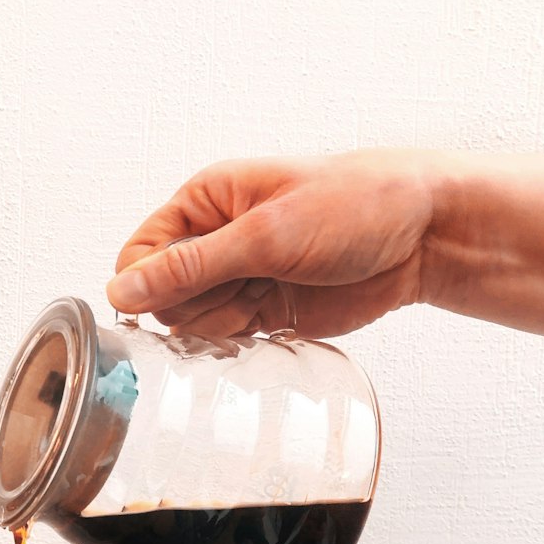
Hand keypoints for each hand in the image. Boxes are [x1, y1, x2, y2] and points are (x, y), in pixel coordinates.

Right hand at [106, 149, 436, 338]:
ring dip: (221, 324)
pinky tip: (271, 322)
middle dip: (195, 303)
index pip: (140, 253)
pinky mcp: (263, 313)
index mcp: (206, 202)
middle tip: (243, 286)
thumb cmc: (354, 206)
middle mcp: (216, 240)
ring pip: (193, 323)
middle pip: (163, 296)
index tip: (176, 297)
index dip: (147, 283)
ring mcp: (240, 279)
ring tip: (266, 298)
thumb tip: (122, 290)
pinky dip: (240, 342)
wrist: (422, 237)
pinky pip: (226, 340)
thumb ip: (189, 267)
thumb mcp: (264, 234)